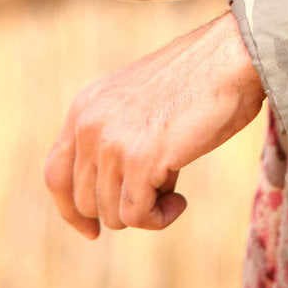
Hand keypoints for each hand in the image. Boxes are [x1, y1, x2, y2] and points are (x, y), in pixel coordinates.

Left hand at [44, 12, 264, 239]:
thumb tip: (116, 192)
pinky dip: (160, 219)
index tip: (92, 230)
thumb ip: (115, 136)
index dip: (70, 209)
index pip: (56, 174)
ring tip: (175, 189)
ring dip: (146, 212)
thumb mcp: (138, 102)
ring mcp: (112, 142)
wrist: (231, 57)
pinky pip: (137, 216)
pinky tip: (181, 202)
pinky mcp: (140, 160)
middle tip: (160, 192)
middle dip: (122, 207)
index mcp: (85, 107)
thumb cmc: (199, 79)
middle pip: (86, 201)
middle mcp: (89, 124)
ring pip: (112, 214)